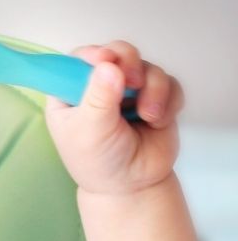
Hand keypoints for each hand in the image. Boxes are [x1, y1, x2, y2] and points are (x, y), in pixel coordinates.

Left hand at [44, 41, 183, 195]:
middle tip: (133, 82)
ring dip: (153, 88)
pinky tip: (157, 120)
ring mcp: (129, 90)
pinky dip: (168, 98)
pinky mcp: (156, 98)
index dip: (93, 54)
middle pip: (117, 53)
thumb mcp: (90, 131)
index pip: (78, 60)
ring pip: (147, 67)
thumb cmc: (98, 161)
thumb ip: (98, 98)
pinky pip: (170, 83)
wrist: (132, 186)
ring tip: (147, 115)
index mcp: (70, 92)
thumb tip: (109, 67)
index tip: (106, 60)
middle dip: (128, 62)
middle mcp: (99, 86)